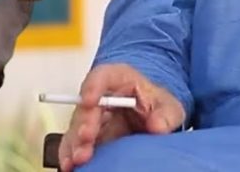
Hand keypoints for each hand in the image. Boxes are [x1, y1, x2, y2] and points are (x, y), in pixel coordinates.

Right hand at [58, 63, 184, 170]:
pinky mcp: (88, 137)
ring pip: (77, 128)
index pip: (102, 76)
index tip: (90, 100)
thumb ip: (166, 114)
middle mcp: (101, 97)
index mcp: (119, 79)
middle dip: (85, 123)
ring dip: (75, 143)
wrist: (153, 117)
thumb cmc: (156, 105)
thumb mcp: (168, 106)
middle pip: (87, 107)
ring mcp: (92, 117)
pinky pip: (75, 144)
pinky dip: (71, 154)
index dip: (93, 87)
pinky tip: (71, 165)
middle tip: (86, 137)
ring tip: (78, 158)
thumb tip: (158, 125)